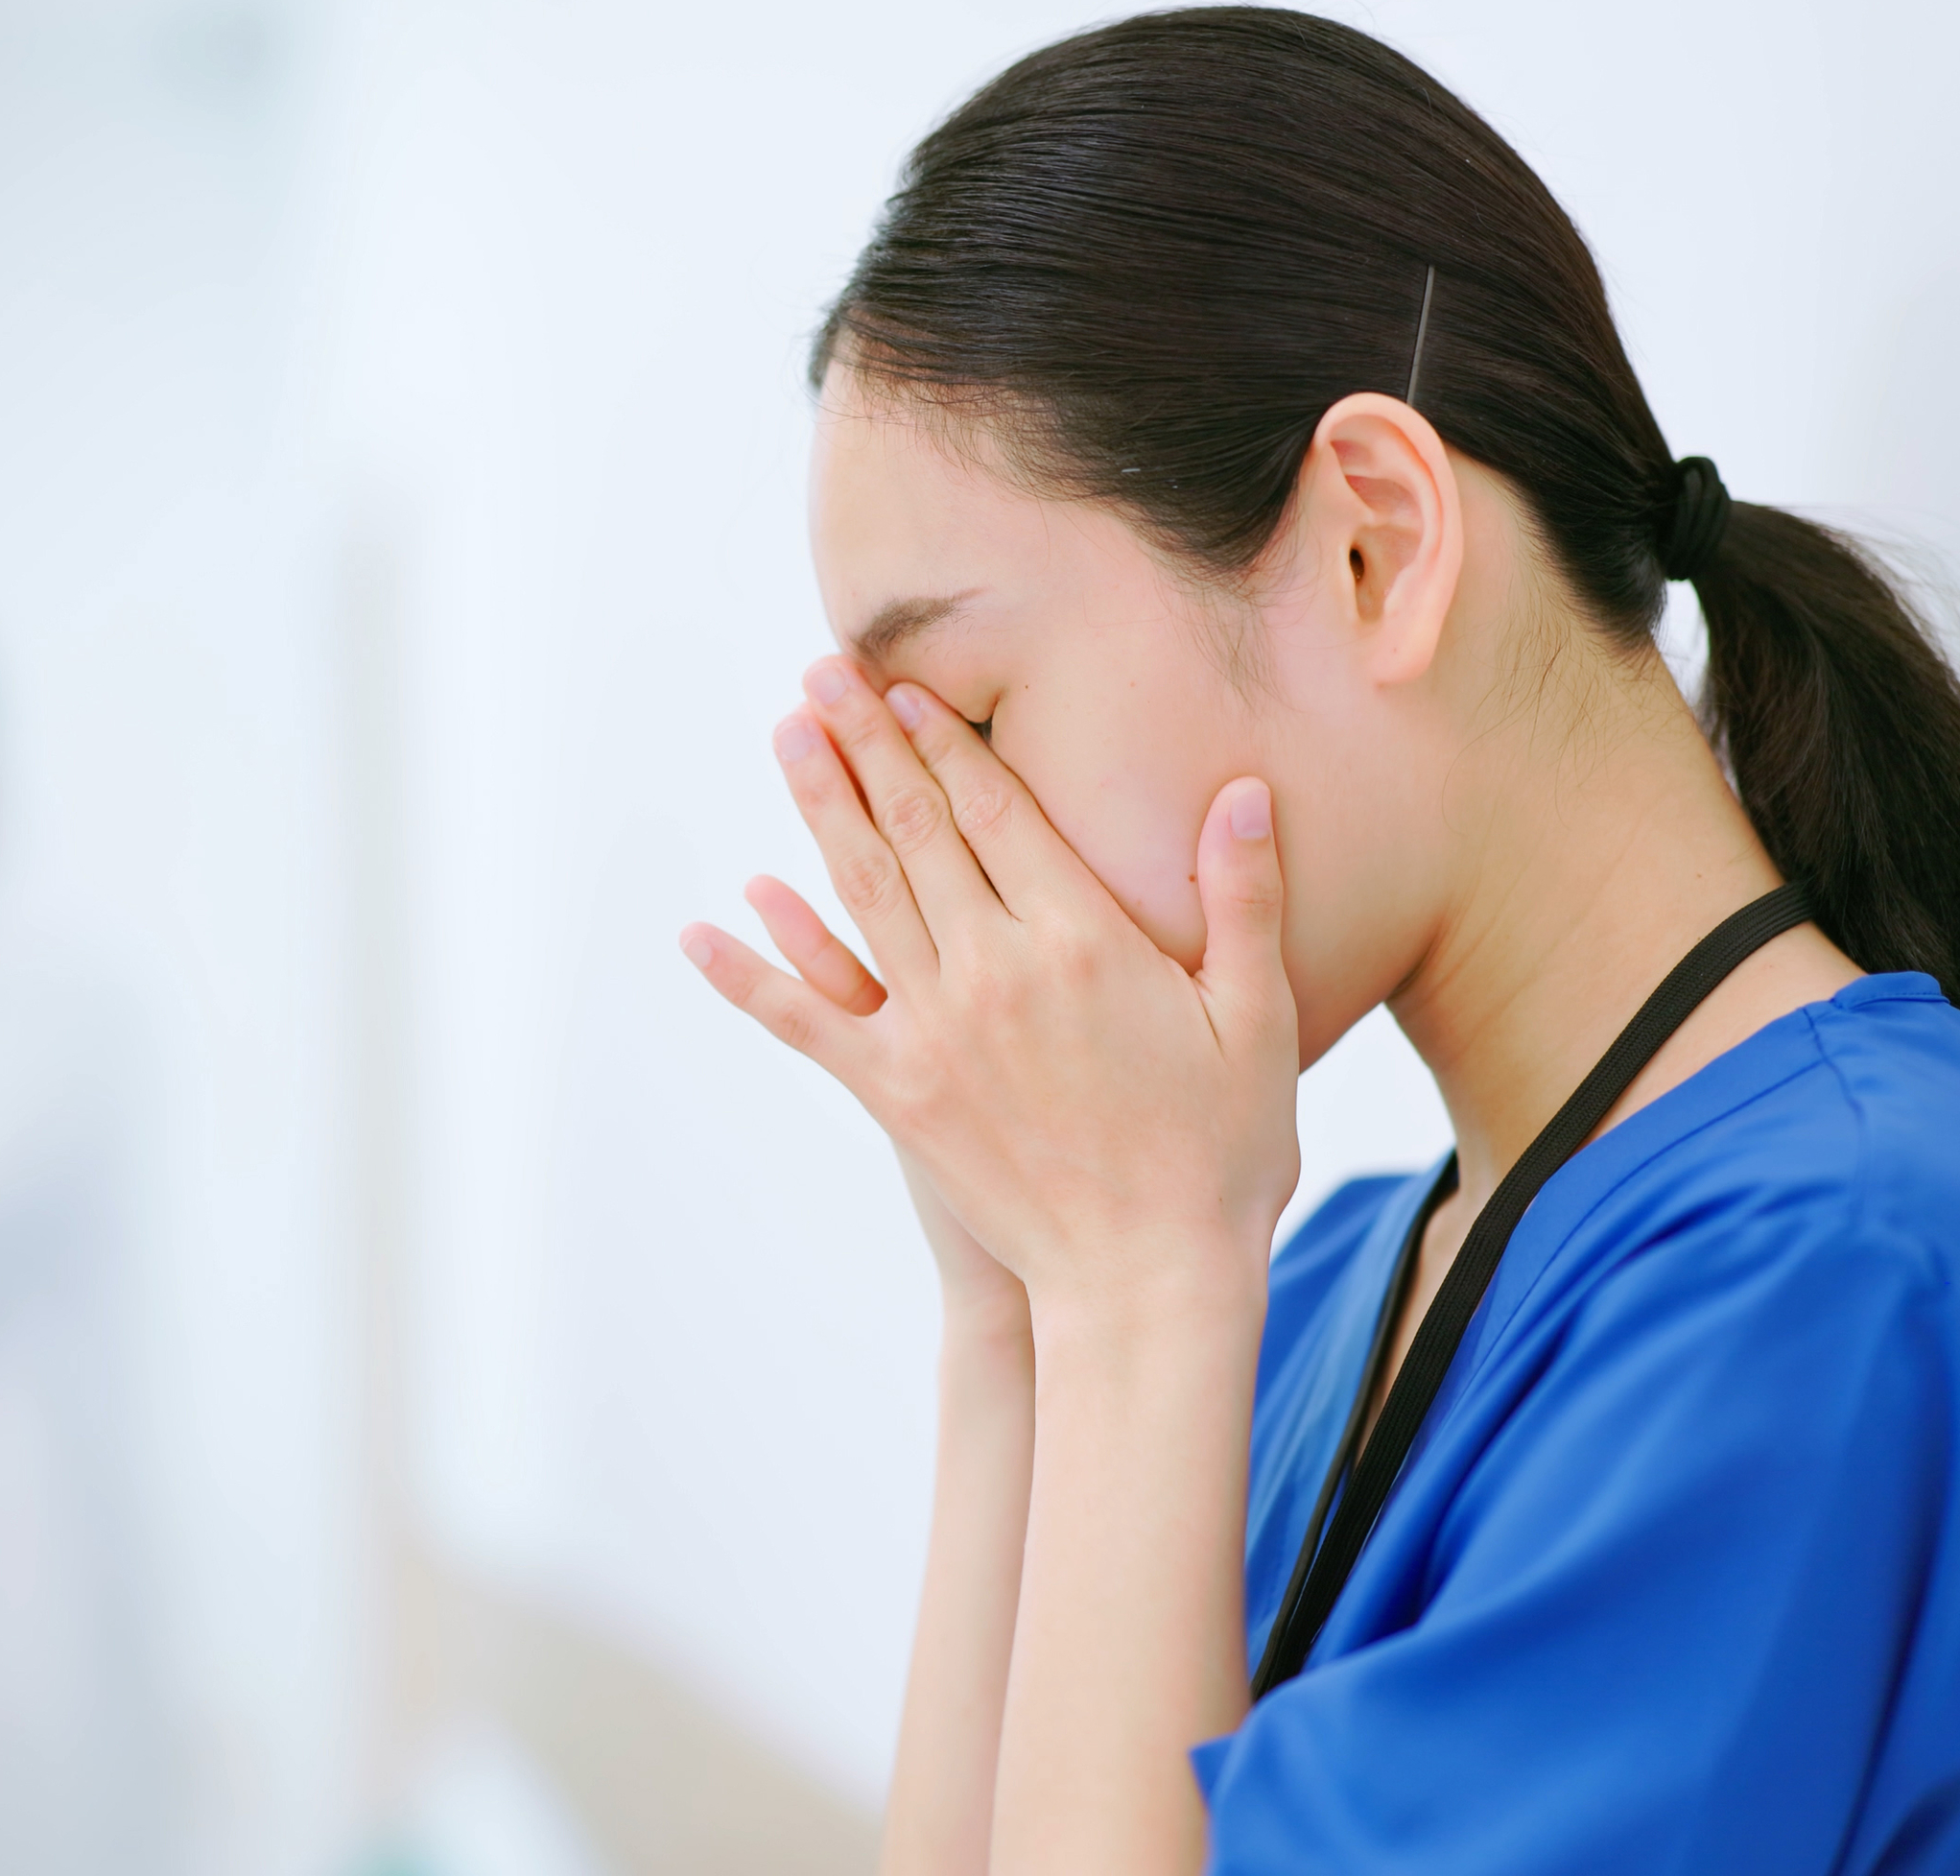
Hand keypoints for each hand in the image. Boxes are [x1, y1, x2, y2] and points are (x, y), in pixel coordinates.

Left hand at [682, 658, 1302, 1312]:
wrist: (1147, 1282)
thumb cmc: (1219, 1154)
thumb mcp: (1254, 1019)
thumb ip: (1242, 899)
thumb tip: (1240, 794)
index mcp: (1082, 941)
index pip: (996, 812)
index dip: (944, 743)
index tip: (902, 687)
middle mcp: (994, 972)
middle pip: (915, 833)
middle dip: (865, 747)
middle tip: (818, 676)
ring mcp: (935, 1033)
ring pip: (860, 897)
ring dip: (818, 812)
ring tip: (785, 741)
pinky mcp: (898, 1095)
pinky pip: (806, 1021)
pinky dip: (750, 972)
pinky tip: (706, 927)